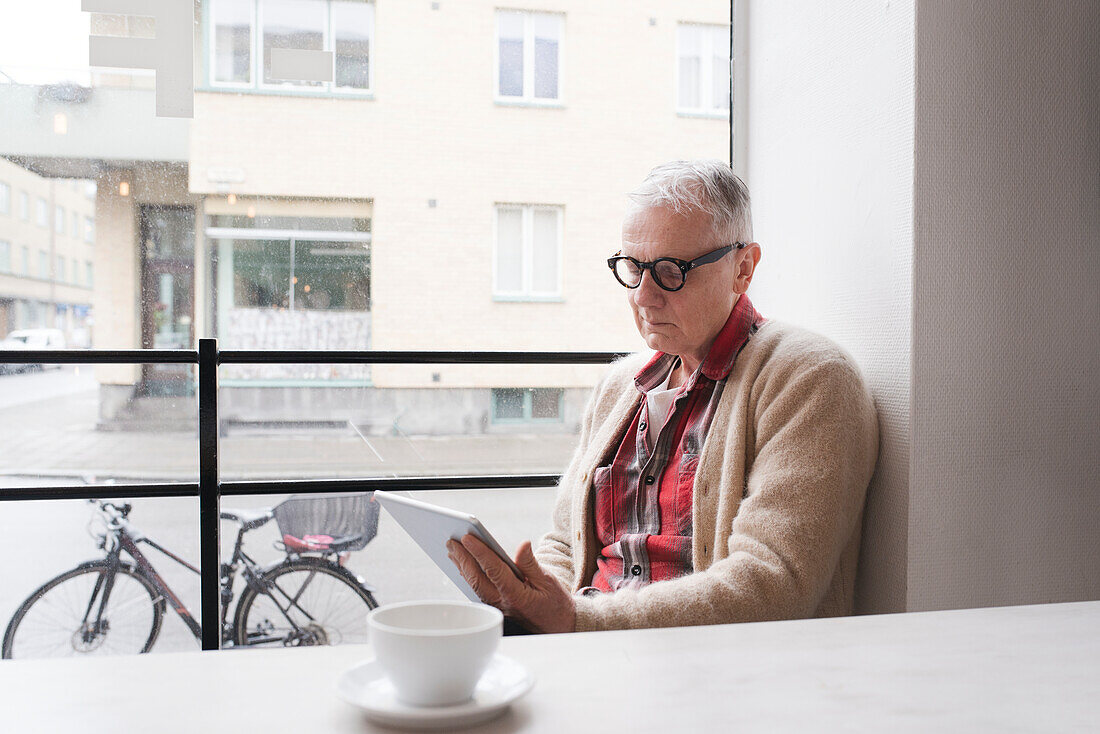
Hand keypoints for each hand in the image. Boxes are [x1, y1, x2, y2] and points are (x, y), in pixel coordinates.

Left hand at [447, 535, 574, 633]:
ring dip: (461, 566)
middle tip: (451, 540)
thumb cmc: (554, 602)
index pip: (494, 570)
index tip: (467, 537)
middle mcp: (503, 602)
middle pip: (477, 578)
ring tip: (451, 549)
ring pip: (474, 585)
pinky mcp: (495, 606)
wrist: (557, 626)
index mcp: (517, 595)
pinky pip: (477, 589)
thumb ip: (531, 563)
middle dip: (463, 558)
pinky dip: (467, 575)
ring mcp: (497, 606)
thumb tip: (523, 545)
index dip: (480, 553)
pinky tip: (461, 564)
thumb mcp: (549, 580)